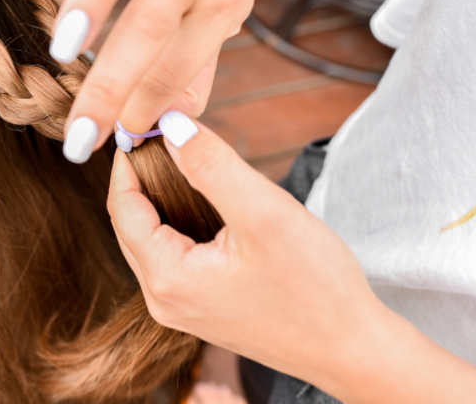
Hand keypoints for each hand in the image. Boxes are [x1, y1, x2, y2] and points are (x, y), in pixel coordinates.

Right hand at [43, 0, 257, 161]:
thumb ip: (190, 75)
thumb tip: (154, 129)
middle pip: (153, 27)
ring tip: (62, 50)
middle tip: (79, 138)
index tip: (112, 139)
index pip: (178, 68)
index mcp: (221, 6)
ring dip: (93, 2)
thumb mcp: (218, 24)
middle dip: (112, 87)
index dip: (145, 108)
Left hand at [107, 111, 475, 403]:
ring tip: (186, 159)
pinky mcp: (202, 308)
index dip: (129, 162)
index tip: (145, 124)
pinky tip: (205, 200)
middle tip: (165, 134)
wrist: (354, 351)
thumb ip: (212, 166)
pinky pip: (173, 255)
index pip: (122, 207)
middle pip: (131, 223)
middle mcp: (163, 299)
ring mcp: (181, 308)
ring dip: (161, 199)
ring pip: (152, 238)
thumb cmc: (316, 288)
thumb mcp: (264, 213)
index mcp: (166, 279)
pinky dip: (179, 222)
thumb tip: (171, 127)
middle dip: (143, 177)